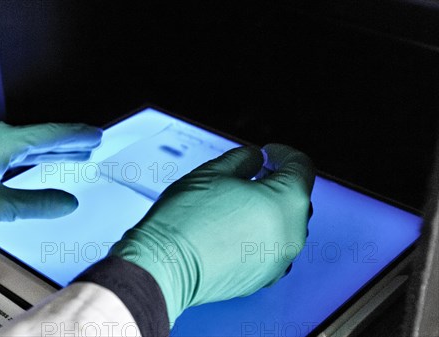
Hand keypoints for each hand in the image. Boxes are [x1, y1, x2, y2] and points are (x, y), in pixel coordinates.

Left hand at [0, 122, 101, 241]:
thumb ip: (35, 203)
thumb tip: (66, 202)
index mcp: (2, 141)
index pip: (49, 135)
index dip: (75, 135)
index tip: (95, 134)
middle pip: (41, 137)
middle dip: (68, 141)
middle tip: (92, 142)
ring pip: (28, 146)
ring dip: (52, 150)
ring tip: (75, 153)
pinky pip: (15, 153)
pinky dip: (33, 158)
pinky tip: (41, 165)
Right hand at [110, 144, 314, 322]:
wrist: (165, 265)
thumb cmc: (188, 217)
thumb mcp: (214, 171)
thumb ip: (244, 158)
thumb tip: (256, 158)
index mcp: (286, 201)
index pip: (300, 167)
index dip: (283, 153)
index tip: (267, 152)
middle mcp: (293, 234)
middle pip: (296, 197)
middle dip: (276, 181)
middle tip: (251, 174)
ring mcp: (280, 260)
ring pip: (284, 225)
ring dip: (268, 209)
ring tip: (239, 203)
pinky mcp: (264, 278)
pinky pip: (271, 249)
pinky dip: (260, 235)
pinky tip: (235, 229)